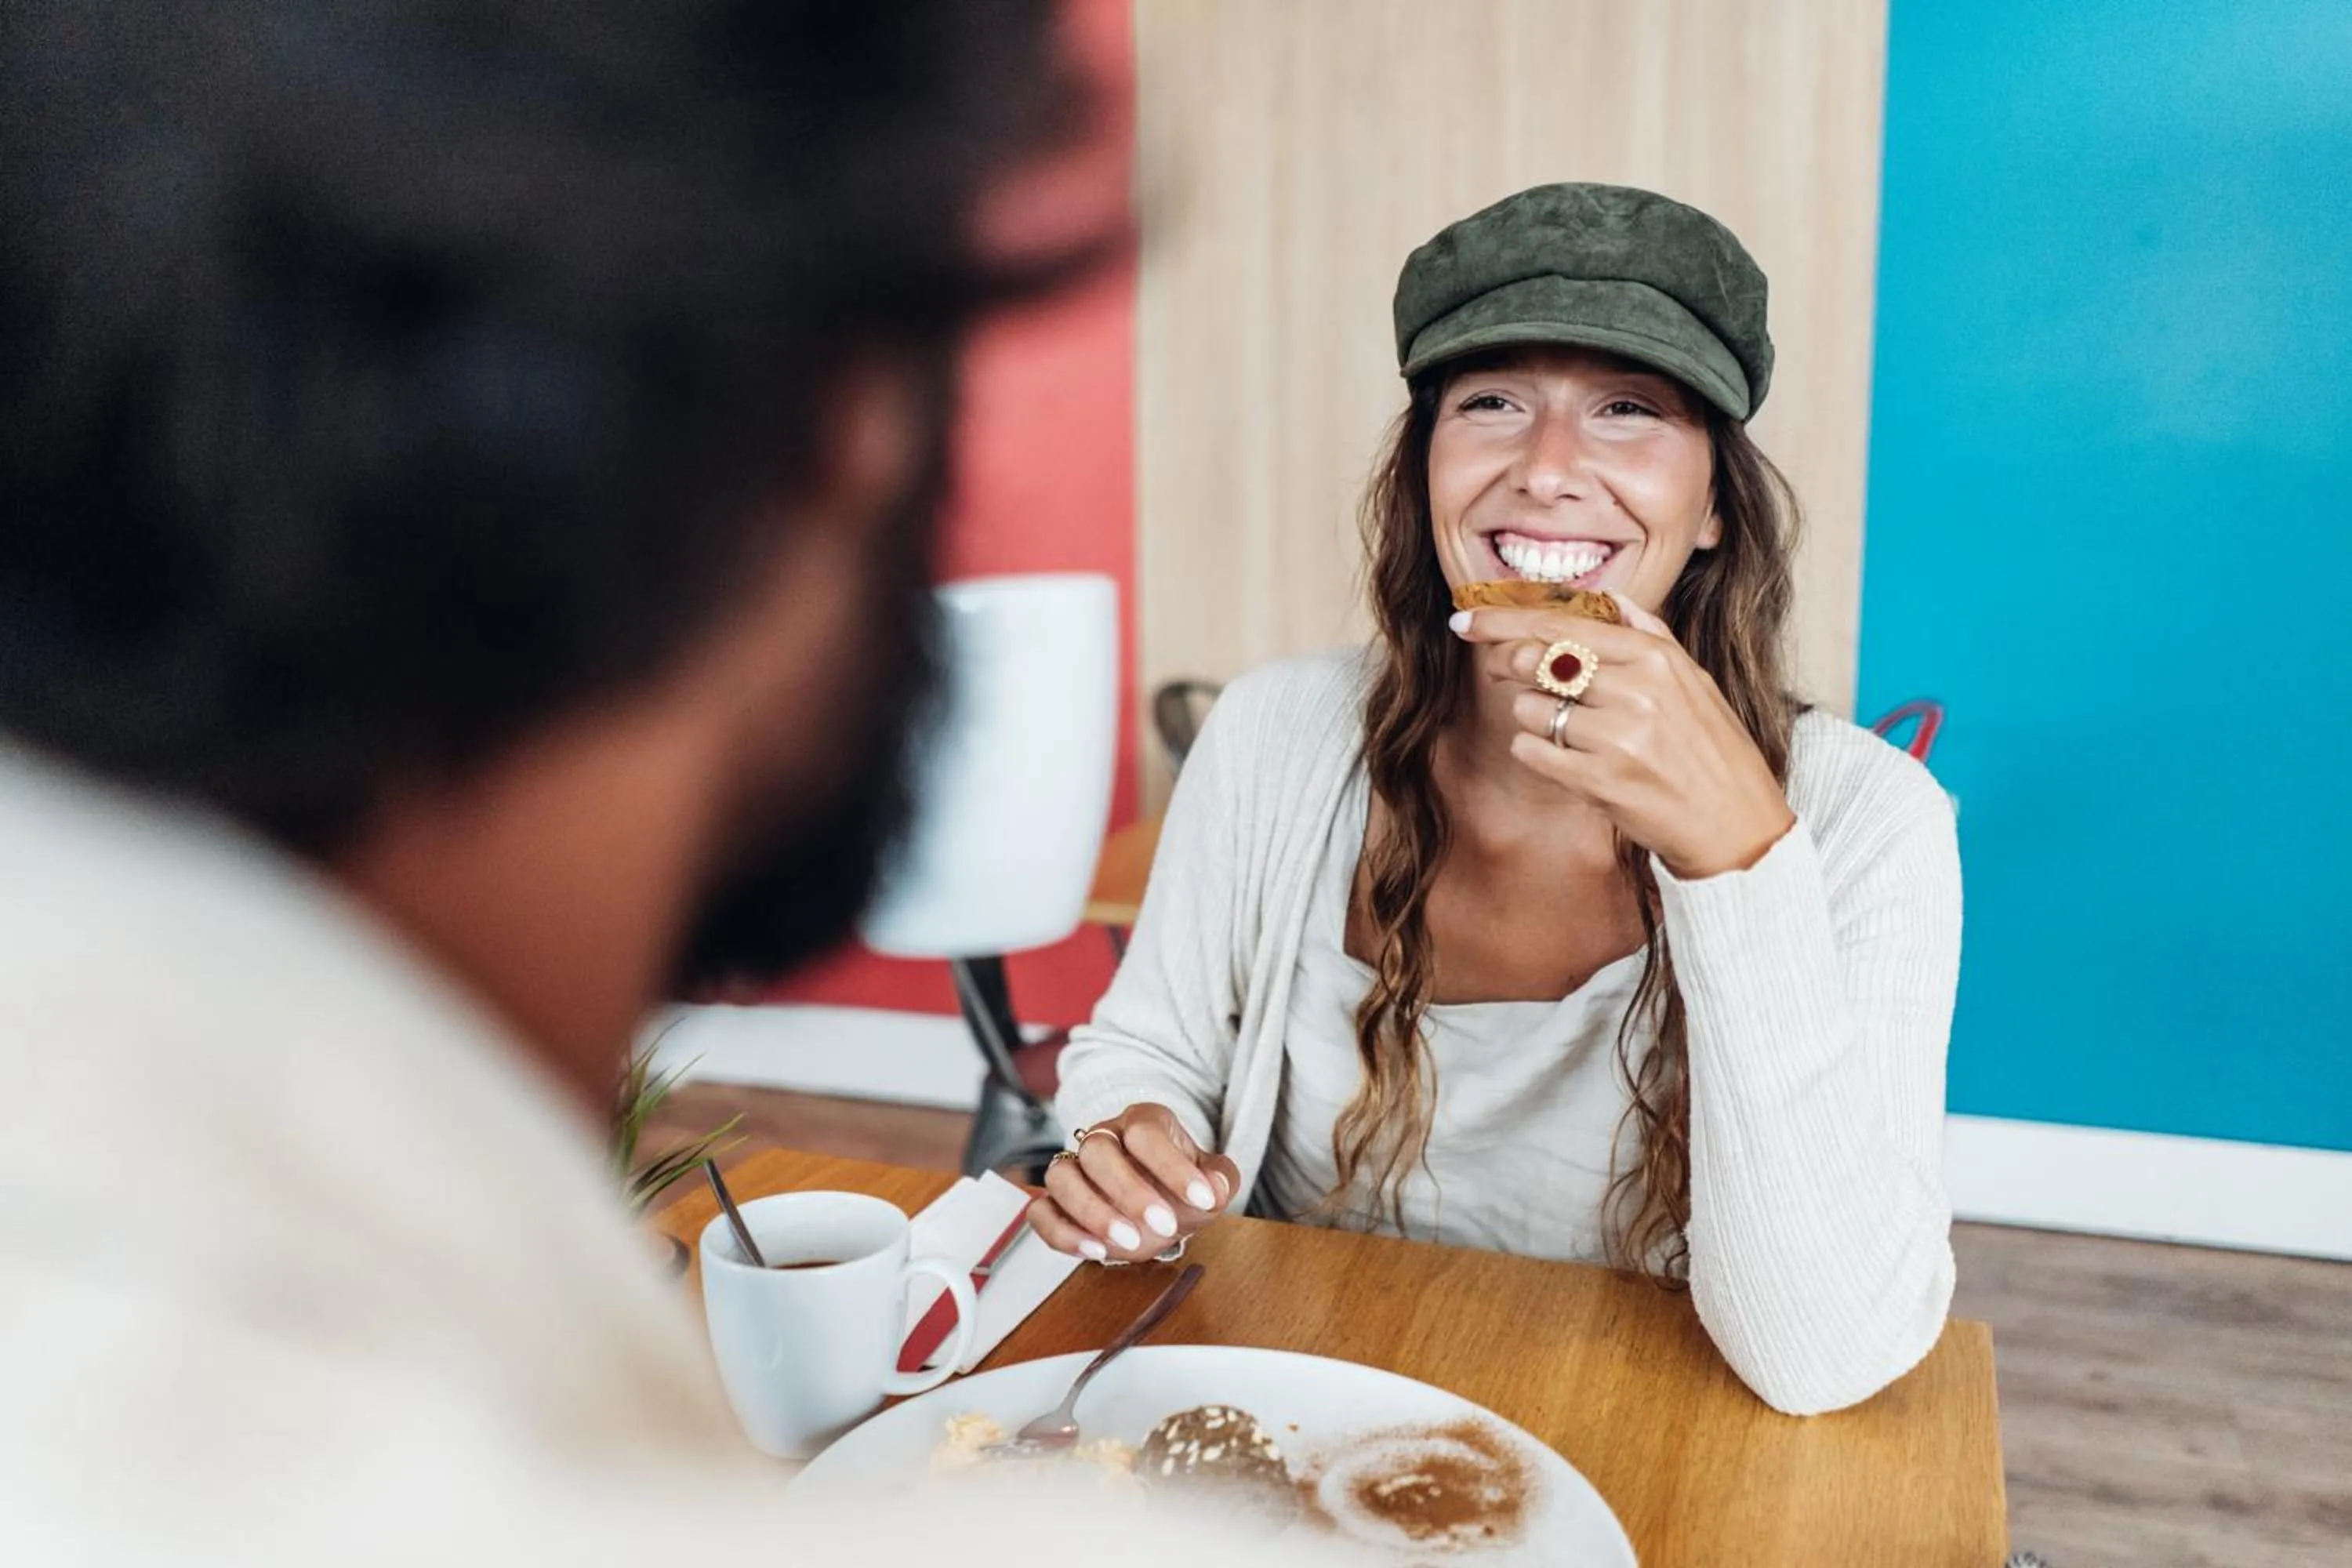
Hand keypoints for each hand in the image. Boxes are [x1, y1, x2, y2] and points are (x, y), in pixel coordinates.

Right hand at [1027, 1102, 1239, 1263]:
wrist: (1157, 1204)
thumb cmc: (1179, 1189)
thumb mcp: (1211, 1182)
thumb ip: (1221, 1180)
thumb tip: (1216, 1188)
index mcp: (1141, 1122)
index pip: (1145, 1132)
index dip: (1173, 1166)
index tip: (1204, 1200)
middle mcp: (1101, 1138)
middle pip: (1097, 1150)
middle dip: (1130, 1192)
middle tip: (1164, 1226)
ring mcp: (1073, 1168)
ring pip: (1060, 1176)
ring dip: (1092, 1212)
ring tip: (1128, 1243)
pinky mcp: (1054, 1202)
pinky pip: (1039, 1213)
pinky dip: (1062, 1234)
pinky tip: (1095, 1252)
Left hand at [1452, 593, 1794, 878]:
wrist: (1734, 825)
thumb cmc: (1712, 752)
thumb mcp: (1695, 682)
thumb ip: (1651, 636)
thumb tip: (1614, 601)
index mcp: (1656, 659)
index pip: (1564, 626)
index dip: (1505, 621)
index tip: (1466, 621)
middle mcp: (1637, 691)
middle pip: (1539, 661)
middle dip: (1510, 663)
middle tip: (1505, 670)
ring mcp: (1618, 737)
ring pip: (1531, 708)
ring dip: (1534, 717)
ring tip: (1570, 732)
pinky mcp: (1600, 781)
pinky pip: (1532, 751)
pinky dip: (1534, 752)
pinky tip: (1561, 758)